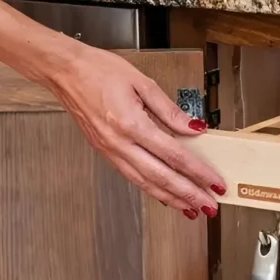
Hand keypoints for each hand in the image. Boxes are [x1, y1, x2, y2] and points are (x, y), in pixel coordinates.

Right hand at [48, 43, 225, 217]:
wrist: (65, 72)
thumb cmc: (98, 71)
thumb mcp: (142, 82)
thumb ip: (170, 110)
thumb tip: (194, 129)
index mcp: (132, 124)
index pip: (174, 155)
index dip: (198, 172)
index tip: (215, 183)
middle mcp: (121, 144)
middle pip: (162, 178)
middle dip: (189, 195)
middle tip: (209, 207)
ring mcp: (112, 152)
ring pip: (147, 184)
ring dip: (172, 199)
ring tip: (192, 209)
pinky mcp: (107, 155)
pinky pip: (134, 178)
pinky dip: (153, 191)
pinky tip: (166, 196)